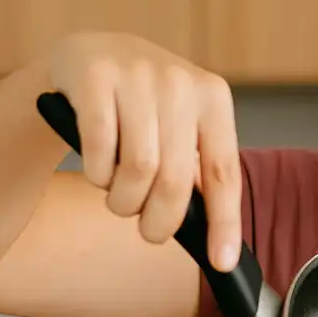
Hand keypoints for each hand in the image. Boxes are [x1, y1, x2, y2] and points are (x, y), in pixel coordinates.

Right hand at [46, 31, 242, 269]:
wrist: (92, 55)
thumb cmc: (145, 107)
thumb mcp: (181, 128)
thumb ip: (198, 173)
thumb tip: (218, 243)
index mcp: (213, 98)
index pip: (225, 172)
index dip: (224, 223)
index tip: (221, 261)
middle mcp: (180, 82)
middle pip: (176, 181)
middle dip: (159, 222)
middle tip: (150, 231)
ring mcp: (136, 74)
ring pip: (137, 169)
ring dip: (124, 200)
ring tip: (121, 196)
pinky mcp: (93, 76)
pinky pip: (98, 150)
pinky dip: (97, 174)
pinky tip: (99, 170)